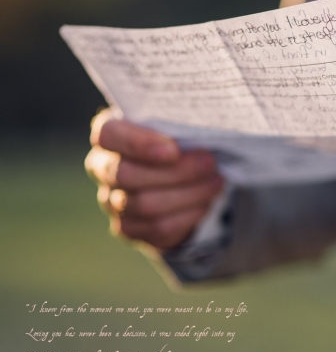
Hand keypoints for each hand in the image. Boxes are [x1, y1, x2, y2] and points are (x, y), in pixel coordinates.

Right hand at [85, 109, 223, 249]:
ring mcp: (112, 201)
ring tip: (216, 182)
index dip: (138, 143)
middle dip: (176, 171)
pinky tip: (206, 203)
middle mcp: (103, 168)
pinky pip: (158, 227)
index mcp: (109, 135)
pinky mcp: (128, 227)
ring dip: (189, 193)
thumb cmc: (177, 141)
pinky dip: (187, 216)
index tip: (173, 150)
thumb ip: (181, 123)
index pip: (108, 135)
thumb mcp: (177, 126)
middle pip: (127, 175)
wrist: (178, 178)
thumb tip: (208, 123)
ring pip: (145, 204)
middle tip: (210, 162)